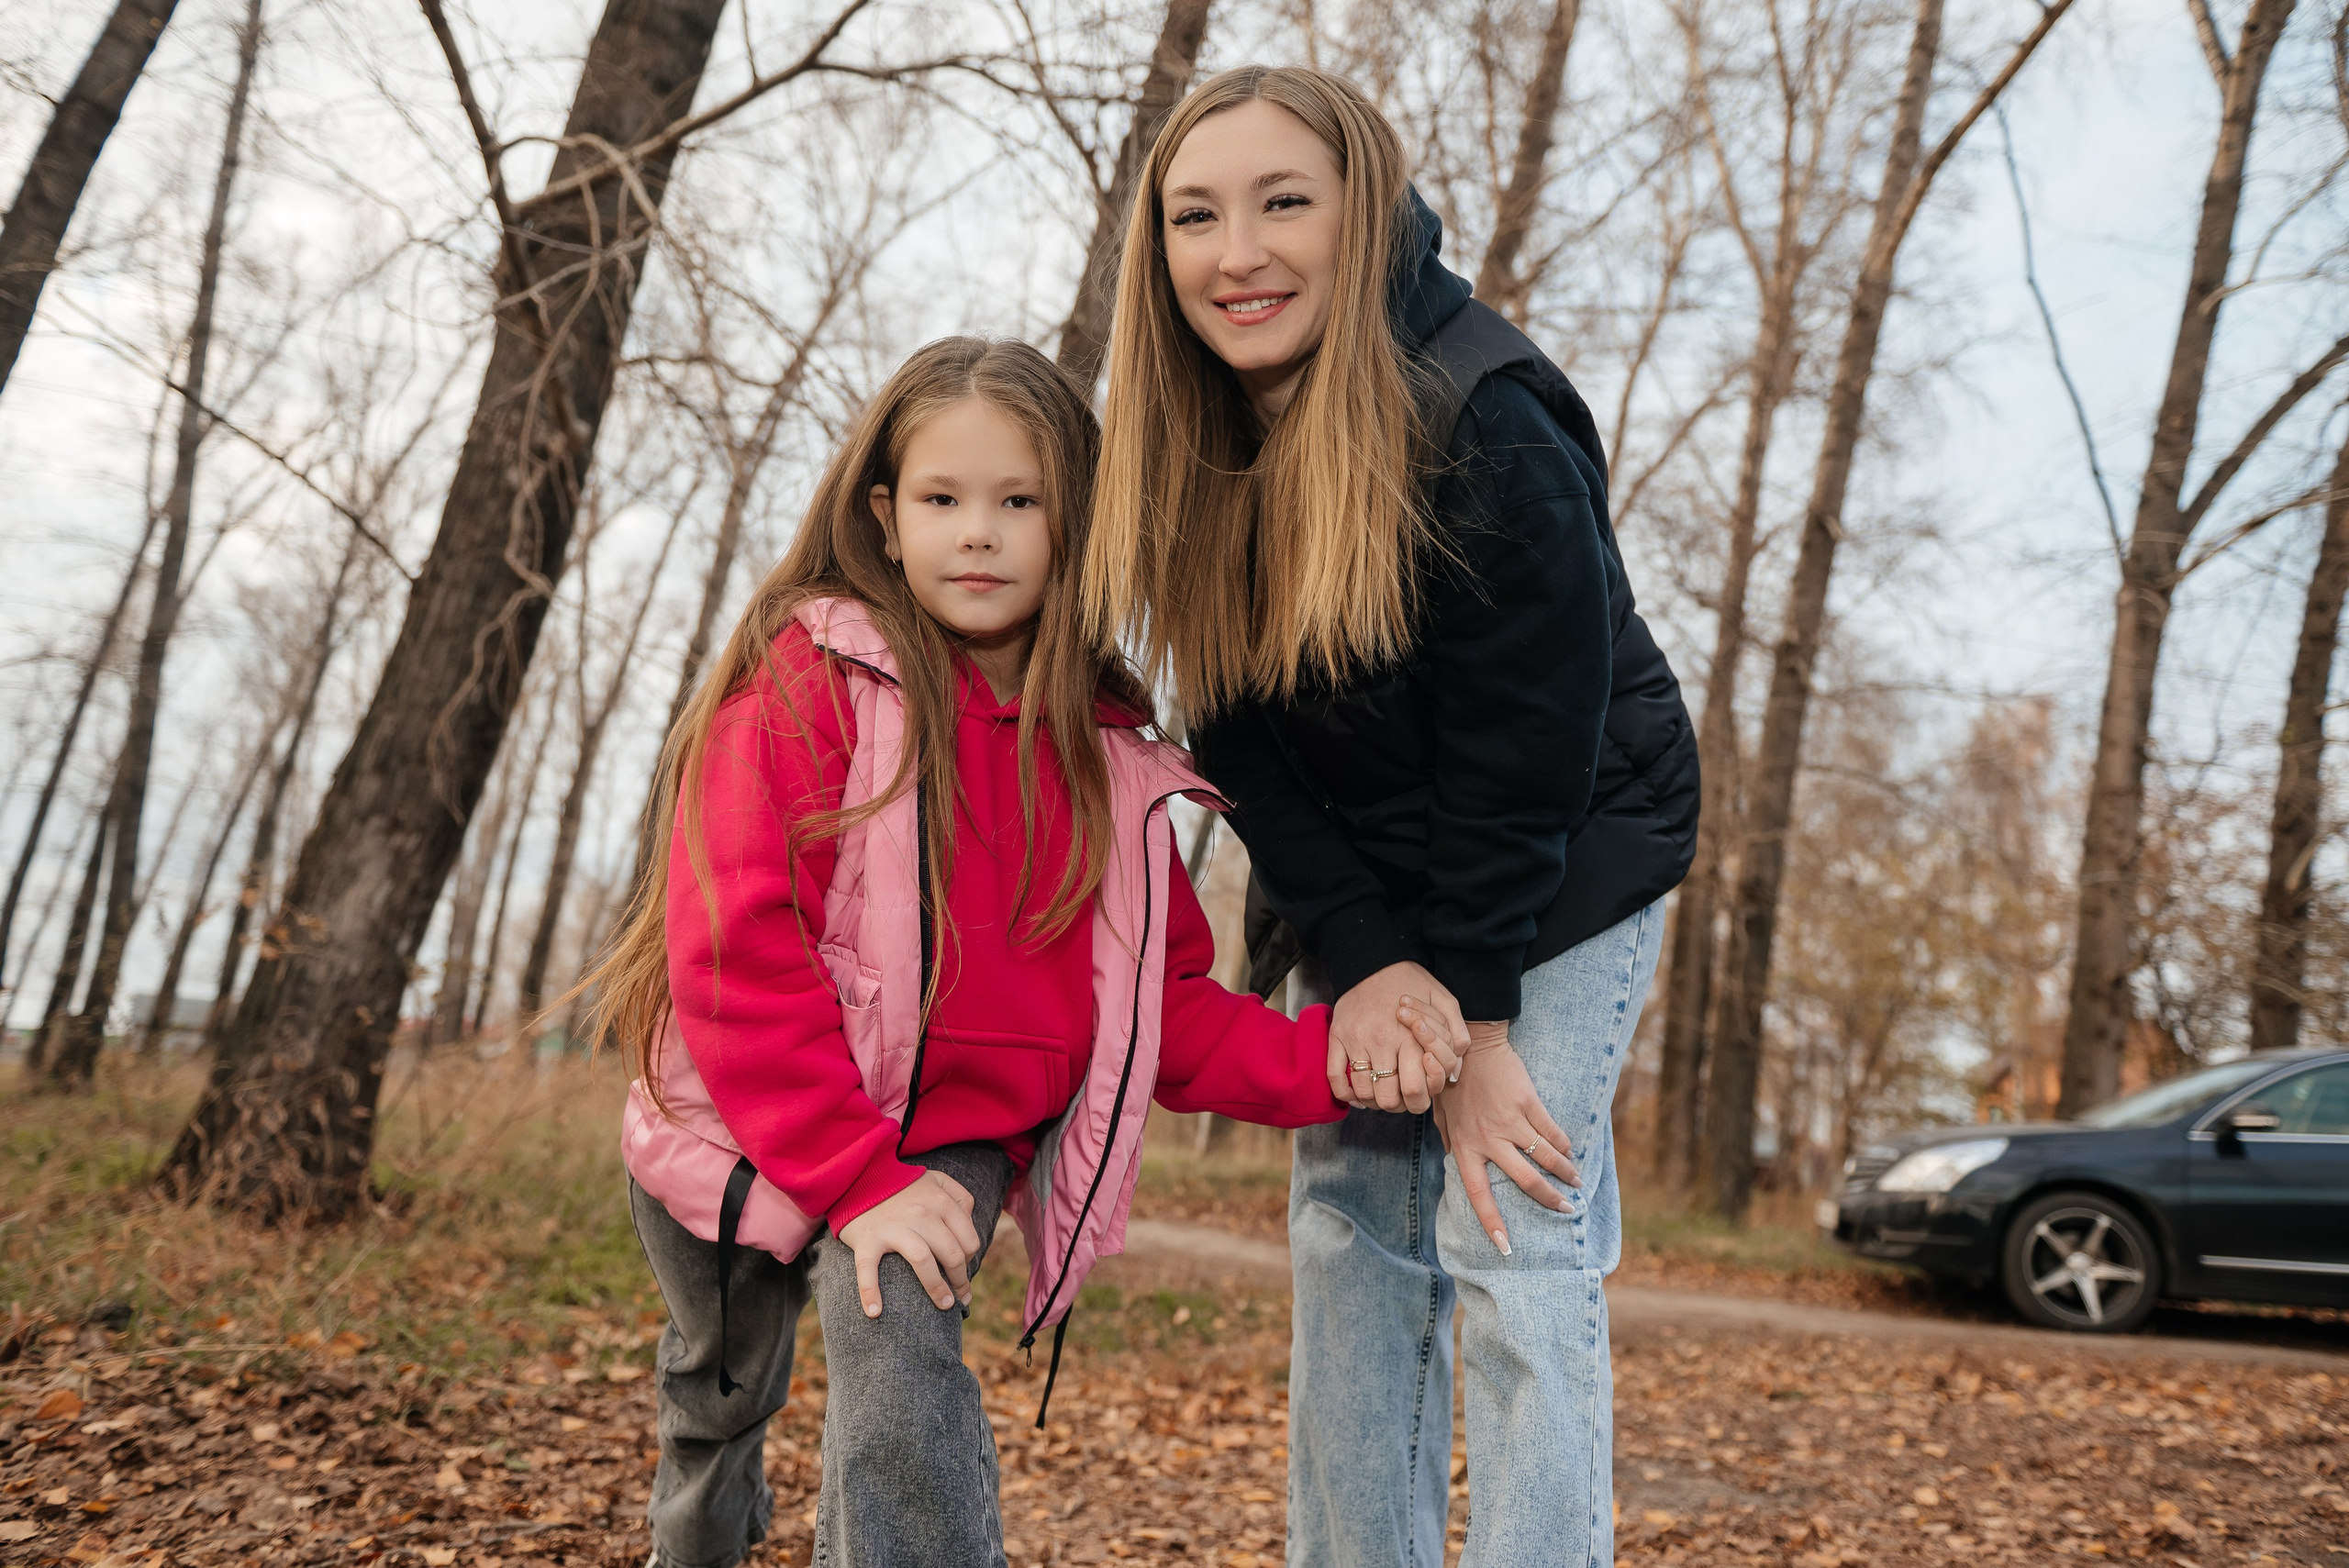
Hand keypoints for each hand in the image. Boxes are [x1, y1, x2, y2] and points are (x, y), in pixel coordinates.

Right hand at [835, 1169, 981, 1316]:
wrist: (856, 1177)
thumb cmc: (900, 1184)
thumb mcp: (936, 1179)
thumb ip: (959, 1196)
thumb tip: (970, 1221)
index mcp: (940, 1201)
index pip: (969, 1240)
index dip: (970, 1260)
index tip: (963, 1271)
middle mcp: (921, 1213)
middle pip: (952, 1254)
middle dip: (960, 1280)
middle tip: (960, 1297)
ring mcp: (894, 1226)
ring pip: (923, 1262)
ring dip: (937, 1289)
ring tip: (944, 1305)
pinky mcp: (868, 1239)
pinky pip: (869, 1269)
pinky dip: (870, 1292)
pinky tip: (875, 1312)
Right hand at [1328, 961, 1465, 1113]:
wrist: (1375, 960)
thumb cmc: (1413, 983)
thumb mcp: (1445, 1001)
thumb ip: (1456, 1035)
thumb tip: (1454, 1071)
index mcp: (1410, 1037)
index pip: (1415, 1091)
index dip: (1418, 1102)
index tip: (1418, 1095)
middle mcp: (1382, 1042)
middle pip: (1388, 1099)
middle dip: (1396, 1105)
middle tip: (1399, 1099)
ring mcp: (1356, 1040)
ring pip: (1362, 1092)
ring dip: (1372, 1101)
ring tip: (1380, 1094)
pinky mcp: (1336, 1037)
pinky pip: (1334, 1076)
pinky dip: (1344, 1092)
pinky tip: (1356, 1092)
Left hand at [1409, 1014, 1579, 1254]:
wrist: (1471, 1046)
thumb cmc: (1453, 1083)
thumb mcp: (1443, 1117)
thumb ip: (1449, 1142)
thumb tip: (1453, 1163)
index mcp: (1464, 1147)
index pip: (1478, 1194)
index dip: (1492, 1223)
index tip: (1505, 1248)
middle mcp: (1488, 1139)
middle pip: (1525, 1180)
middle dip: (1548, 1199)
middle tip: (1565, 1210)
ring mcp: (1510, 1121)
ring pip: (1545, 1158)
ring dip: (1565, 1173)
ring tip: (1575, 1183)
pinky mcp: (1527, 1103)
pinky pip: (1551, 1132)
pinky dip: (1563, 1145)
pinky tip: (1570, 1152)